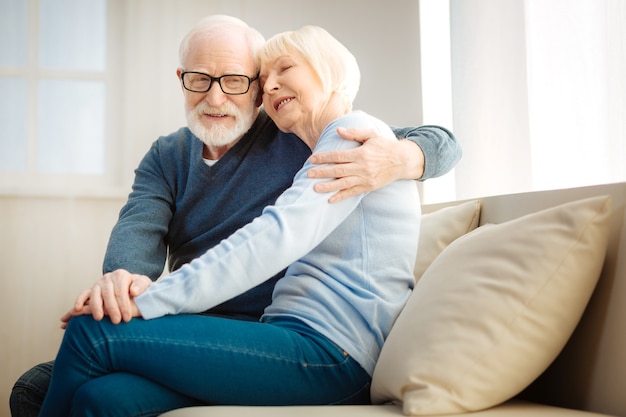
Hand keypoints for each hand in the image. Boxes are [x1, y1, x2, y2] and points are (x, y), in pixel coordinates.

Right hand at [60, 270, 150, 327]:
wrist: (131, 286)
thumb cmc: (139, 288)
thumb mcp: (145, 283)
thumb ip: (142, 285)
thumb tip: (133, 291)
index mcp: (121, 275)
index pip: (121, 291)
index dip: (124, 305)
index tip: (127, 318)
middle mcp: (108, 278)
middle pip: (108, 294)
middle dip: (112, 309)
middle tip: (116, 321)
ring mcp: (99, 283)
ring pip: (95, 294)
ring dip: (96, 307)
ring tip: (99, 318)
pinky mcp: (92, 290)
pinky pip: (83, 294)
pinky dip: (79, 301)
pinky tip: (77, 310)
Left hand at [307, 127, 424, 201]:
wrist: (402, 161)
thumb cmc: (385, 146)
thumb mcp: (371, 134)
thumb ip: (354, 132)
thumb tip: (338, 130)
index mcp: (361, 153)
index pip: (338, 156)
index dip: (324, 158)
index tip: (312, 159)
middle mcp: (362, 167)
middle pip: (338, 170)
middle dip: (322, 172)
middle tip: (308, 174)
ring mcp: (365, 179)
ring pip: (343, 184)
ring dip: (328, 187)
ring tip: (315, 189)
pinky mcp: (368, 187)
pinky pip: (352, 193)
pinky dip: (341, 197)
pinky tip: (330, 199)